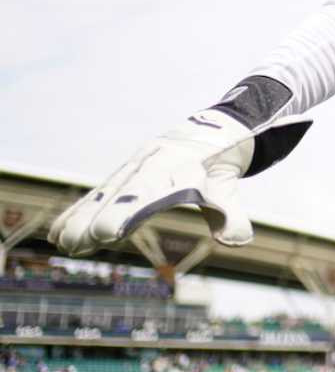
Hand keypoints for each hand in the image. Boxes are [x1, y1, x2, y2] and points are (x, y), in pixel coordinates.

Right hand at [49, 110, 309, 255]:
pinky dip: (81, 209)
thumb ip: (231, 213)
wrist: (217, 127)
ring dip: (83, 217)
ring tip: (62, 243)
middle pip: (122, 191)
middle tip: (73, 244)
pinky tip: (59, 231)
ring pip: (107, 190)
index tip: (108, 232)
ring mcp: (138, 164)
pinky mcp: (129, 171)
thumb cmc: (223, 159)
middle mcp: (154, 161)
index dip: (128, 210)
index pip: (151, 189)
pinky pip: (102, 191)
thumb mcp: (230, 184)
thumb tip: (237, 242)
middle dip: (96, 217)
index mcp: (179, 163)